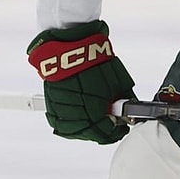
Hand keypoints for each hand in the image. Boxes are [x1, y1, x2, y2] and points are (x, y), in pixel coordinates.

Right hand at [27, 20, 135, 143]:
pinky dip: (71, 123)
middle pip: (90, 133)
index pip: (106, 132)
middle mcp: (77, 112)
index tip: (121, 128)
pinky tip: (80, 118)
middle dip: (102, 130)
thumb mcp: (118, 80)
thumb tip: (128, 111)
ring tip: (95, 121)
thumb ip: (123, 100)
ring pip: (75, 130)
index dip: (115, 132)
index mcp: (95, 108)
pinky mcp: (51, 104)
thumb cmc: (93, 59)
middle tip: (110, 124)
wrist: (69, 45)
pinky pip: (61, 122)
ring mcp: (62, 109)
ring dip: (86, 128)